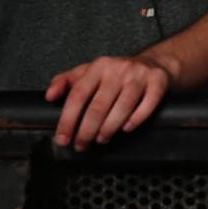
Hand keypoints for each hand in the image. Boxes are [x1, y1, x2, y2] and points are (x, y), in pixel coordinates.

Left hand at [44, 54, 170, 151]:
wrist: (154, 63)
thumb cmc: (117, 73)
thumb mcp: (90, 71)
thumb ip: (66, 81)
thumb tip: (49, 95)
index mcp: (99, 66)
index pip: (78, 94)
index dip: (68, 119)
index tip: (63, 138)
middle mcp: (118, 69)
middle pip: (99, 106)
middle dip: (87, 131)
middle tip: (81, 145)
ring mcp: (139, 75)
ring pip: (122, 107)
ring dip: (109, 128)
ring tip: (101, 139)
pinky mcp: (158, 81)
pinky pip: (147, 105)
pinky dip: (136, 119)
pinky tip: (126, 128)